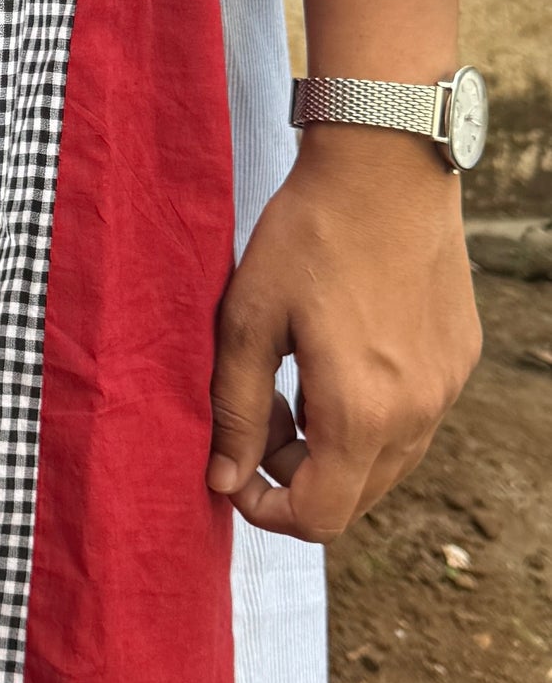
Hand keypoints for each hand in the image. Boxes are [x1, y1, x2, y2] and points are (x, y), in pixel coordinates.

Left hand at [207, 130, 480, 541]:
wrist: (385, 165)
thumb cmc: (306, 236)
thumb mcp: (249, 322)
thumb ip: (237, 411)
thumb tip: (223, 481)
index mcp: (361, 413)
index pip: (320, 517)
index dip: (269, 511)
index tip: (237, 476)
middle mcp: (417, 413)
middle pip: (356, 496)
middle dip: (298, 476)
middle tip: (261, 417)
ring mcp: (446, 387)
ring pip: (387, 461)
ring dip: (336, 448)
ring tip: (297, 384)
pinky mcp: (459, 358)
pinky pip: (415, 417)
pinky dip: (373, 414)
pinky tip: (340, 357)